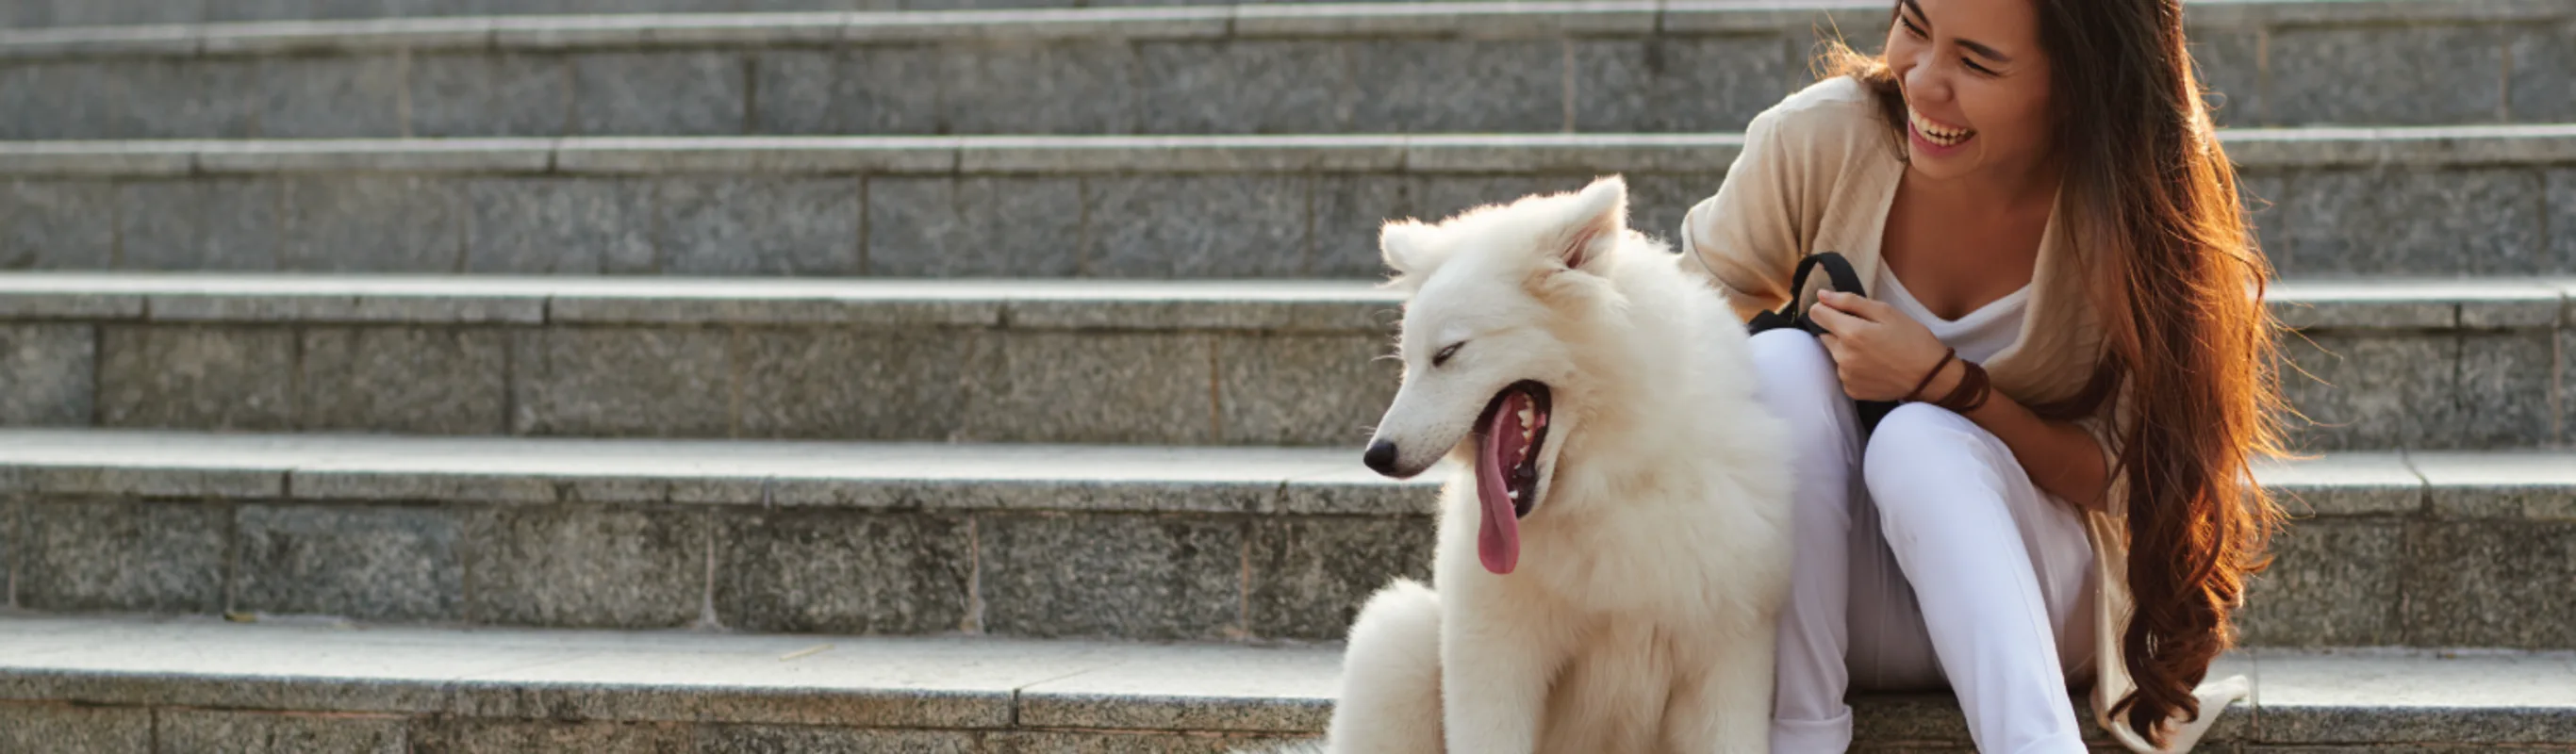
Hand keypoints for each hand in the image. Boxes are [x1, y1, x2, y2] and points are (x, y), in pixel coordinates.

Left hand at [1807, 290, 1957, 402]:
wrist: (1931, 376)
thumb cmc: (1912, 339)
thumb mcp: (1886, 312)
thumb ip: (1849, 301)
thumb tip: (1821, 295)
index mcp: (1851, 333)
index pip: (1816, 314)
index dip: (1827, 308)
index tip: (1841, 310)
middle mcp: (1843, 357)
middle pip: (1825, 335)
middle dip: (1840, 330)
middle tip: (1869, 332)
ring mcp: (1846, 376)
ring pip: (1835, 354)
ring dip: (1847, 349)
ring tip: (1875, 350)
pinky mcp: (1851, 390)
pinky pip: (1844, 372)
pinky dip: (1854, 367)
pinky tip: (1874, 365)